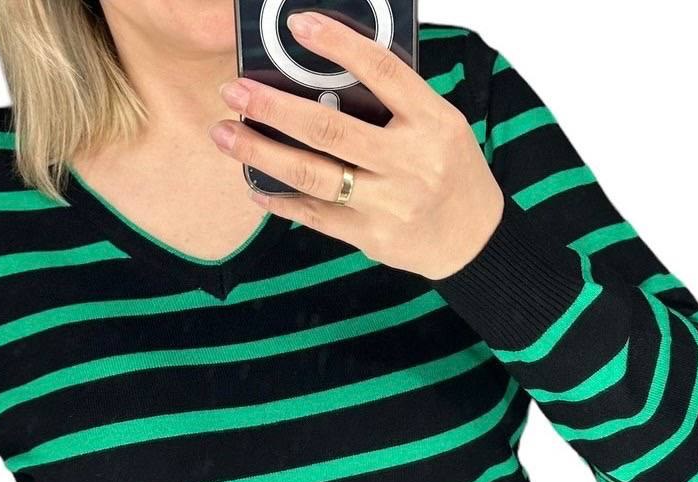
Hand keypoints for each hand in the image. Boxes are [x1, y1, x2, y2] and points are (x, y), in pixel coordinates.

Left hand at [209, 10, 504, 280]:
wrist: (471, 238)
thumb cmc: (449, 173)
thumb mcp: (438, 125)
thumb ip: (393, 104)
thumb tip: (328, 77)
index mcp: (430, 121)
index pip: (380, 72)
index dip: (337, 45)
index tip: (297, 26)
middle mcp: (409, 162)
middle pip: (330, 129)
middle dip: (274, 108)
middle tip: (235, 91)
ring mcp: (388, 202)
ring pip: (313, 175)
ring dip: (261, 152)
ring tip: (225, 134)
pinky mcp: (370, 235)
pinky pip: (315, 216)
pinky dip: (280, 200)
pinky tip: (253, 184)